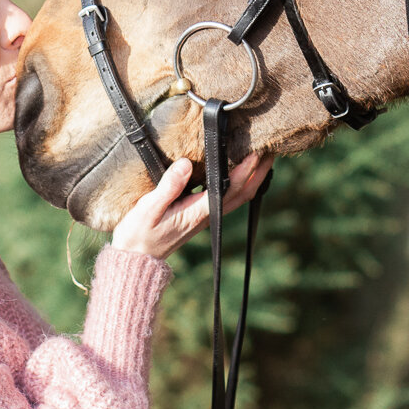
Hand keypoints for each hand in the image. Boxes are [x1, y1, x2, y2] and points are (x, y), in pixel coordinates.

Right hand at [109, 154, 272, 260]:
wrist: (136, 259)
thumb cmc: (139, 235)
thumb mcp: (149, 208)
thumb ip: (169, 187)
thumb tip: (187, 164)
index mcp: (199, 211)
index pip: (232, 187)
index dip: (248, 168)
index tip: (259, 149)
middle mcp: (208, 215)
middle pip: (243, 192)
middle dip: (260, 171)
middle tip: (272, 148)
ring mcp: (205, 217)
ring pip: (238, 196)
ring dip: (252, 177)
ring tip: (260, 156)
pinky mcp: (199, 216)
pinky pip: (226, 197)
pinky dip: (238, 183)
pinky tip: (234, 171)